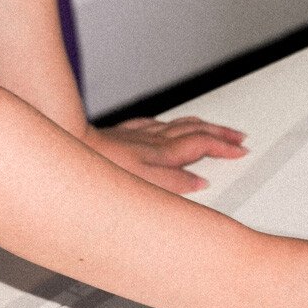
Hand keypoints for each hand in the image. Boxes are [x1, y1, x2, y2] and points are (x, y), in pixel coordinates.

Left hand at [84, 116, 247, 193]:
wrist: (67, 146)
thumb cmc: (99, 168)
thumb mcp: (143, 184)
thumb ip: (174, 183)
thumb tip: (200, 183)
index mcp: (162, 153)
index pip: (202, 146)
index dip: (224, 148)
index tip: (240, 150)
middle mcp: (153, 140)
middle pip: (196, 131)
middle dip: (220, 133)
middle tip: (238, 137)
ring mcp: (138, 135)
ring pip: (178, 125)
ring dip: (201, 126)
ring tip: (214, 128)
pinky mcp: (122, 135)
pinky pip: (154, 124)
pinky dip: (170, 124)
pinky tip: (166, 125)